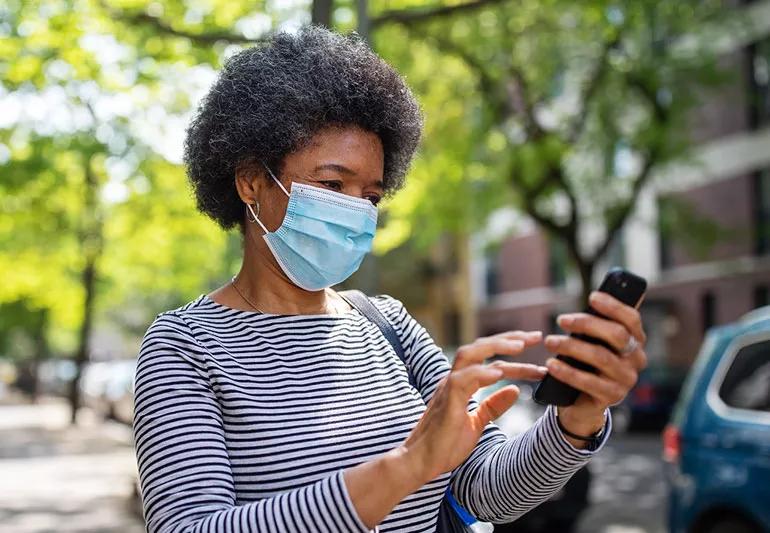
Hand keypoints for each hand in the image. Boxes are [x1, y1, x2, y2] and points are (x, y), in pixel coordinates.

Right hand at [401, 331, 545, 482]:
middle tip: (536, 337)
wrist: (422, 462)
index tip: (535, 348)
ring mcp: (448, 387)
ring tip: (520, 346)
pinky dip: (481, 373)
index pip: (490, 360)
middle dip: (508, 339)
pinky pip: (463, 379)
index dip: (512, 352)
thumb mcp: (477, 423)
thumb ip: (493, 406)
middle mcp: (454, 379)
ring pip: (470, 354)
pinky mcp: (446, 399)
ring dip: (496, 347)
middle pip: (480, 347)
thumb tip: (515, 390)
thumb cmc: (445, 444)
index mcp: (462, 383)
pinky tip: (500, 372)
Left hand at [543, 291, 647, 439]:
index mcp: (635, 341)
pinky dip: (567, 372)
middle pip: (617, 335)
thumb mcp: (593, 343)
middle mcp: (636, 359)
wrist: (581, 403)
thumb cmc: (586, 365)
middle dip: (587, 324)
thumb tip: (591, 301)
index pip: (631, 319)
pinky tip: (551, 364)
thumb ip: (595, 327)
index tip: (592, 297)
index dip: (614, 306)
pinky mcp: (612, 397)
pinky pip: (589, 382)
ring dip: (571, 346)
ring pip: (601, 357)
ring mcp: (626, 379)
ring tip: (550, 341)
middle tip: (561, 320)